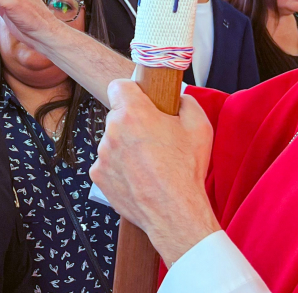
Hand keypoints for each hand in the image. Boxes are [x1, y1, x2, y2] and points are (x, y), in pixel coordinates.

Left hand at [89, 79, 220, 264]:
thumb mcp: (199, 127)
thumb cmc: (185, 170)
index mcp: (134, 112)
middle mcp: (112, 130)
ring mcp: (103, 154)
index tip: (139, 99)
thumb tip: (178, 98)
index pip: (118, 85)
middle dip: (132, 123)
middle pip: (117, 116)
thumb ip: (186, 102)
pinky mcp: (98, 175)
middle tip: (153, 138)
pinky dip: (119, 168)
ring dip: (125, 147)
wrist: (174, 212)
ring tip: (148, 164)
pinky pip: (107, 163)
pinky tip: (138, 177)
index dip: (130, 90)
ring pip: (112, 141)